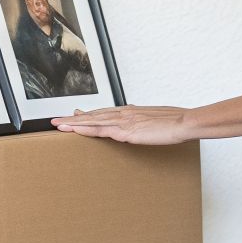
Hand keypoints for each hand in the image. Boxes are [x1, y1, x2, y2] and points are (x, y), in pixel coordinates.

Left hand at [53, 105, 191, 144]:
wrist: (184, 122)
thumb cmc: (175, 121)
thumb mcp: (156, 119)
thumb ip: (144, 120)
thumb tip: (140, 123)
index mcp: (131, 110)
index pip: (104, 112)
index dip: (88, 114)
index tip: (75, 114)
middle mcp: (124, 113)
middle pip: (94, 115)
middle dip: (75, 119)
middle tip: (57, 120)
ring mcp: (124, 121)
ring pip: (93, 121)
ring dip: (74, 123)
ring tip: (59, 125)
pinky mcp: (127, 131)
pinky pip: (101, 130)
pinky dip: (86, 129)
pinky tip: (75, 130)